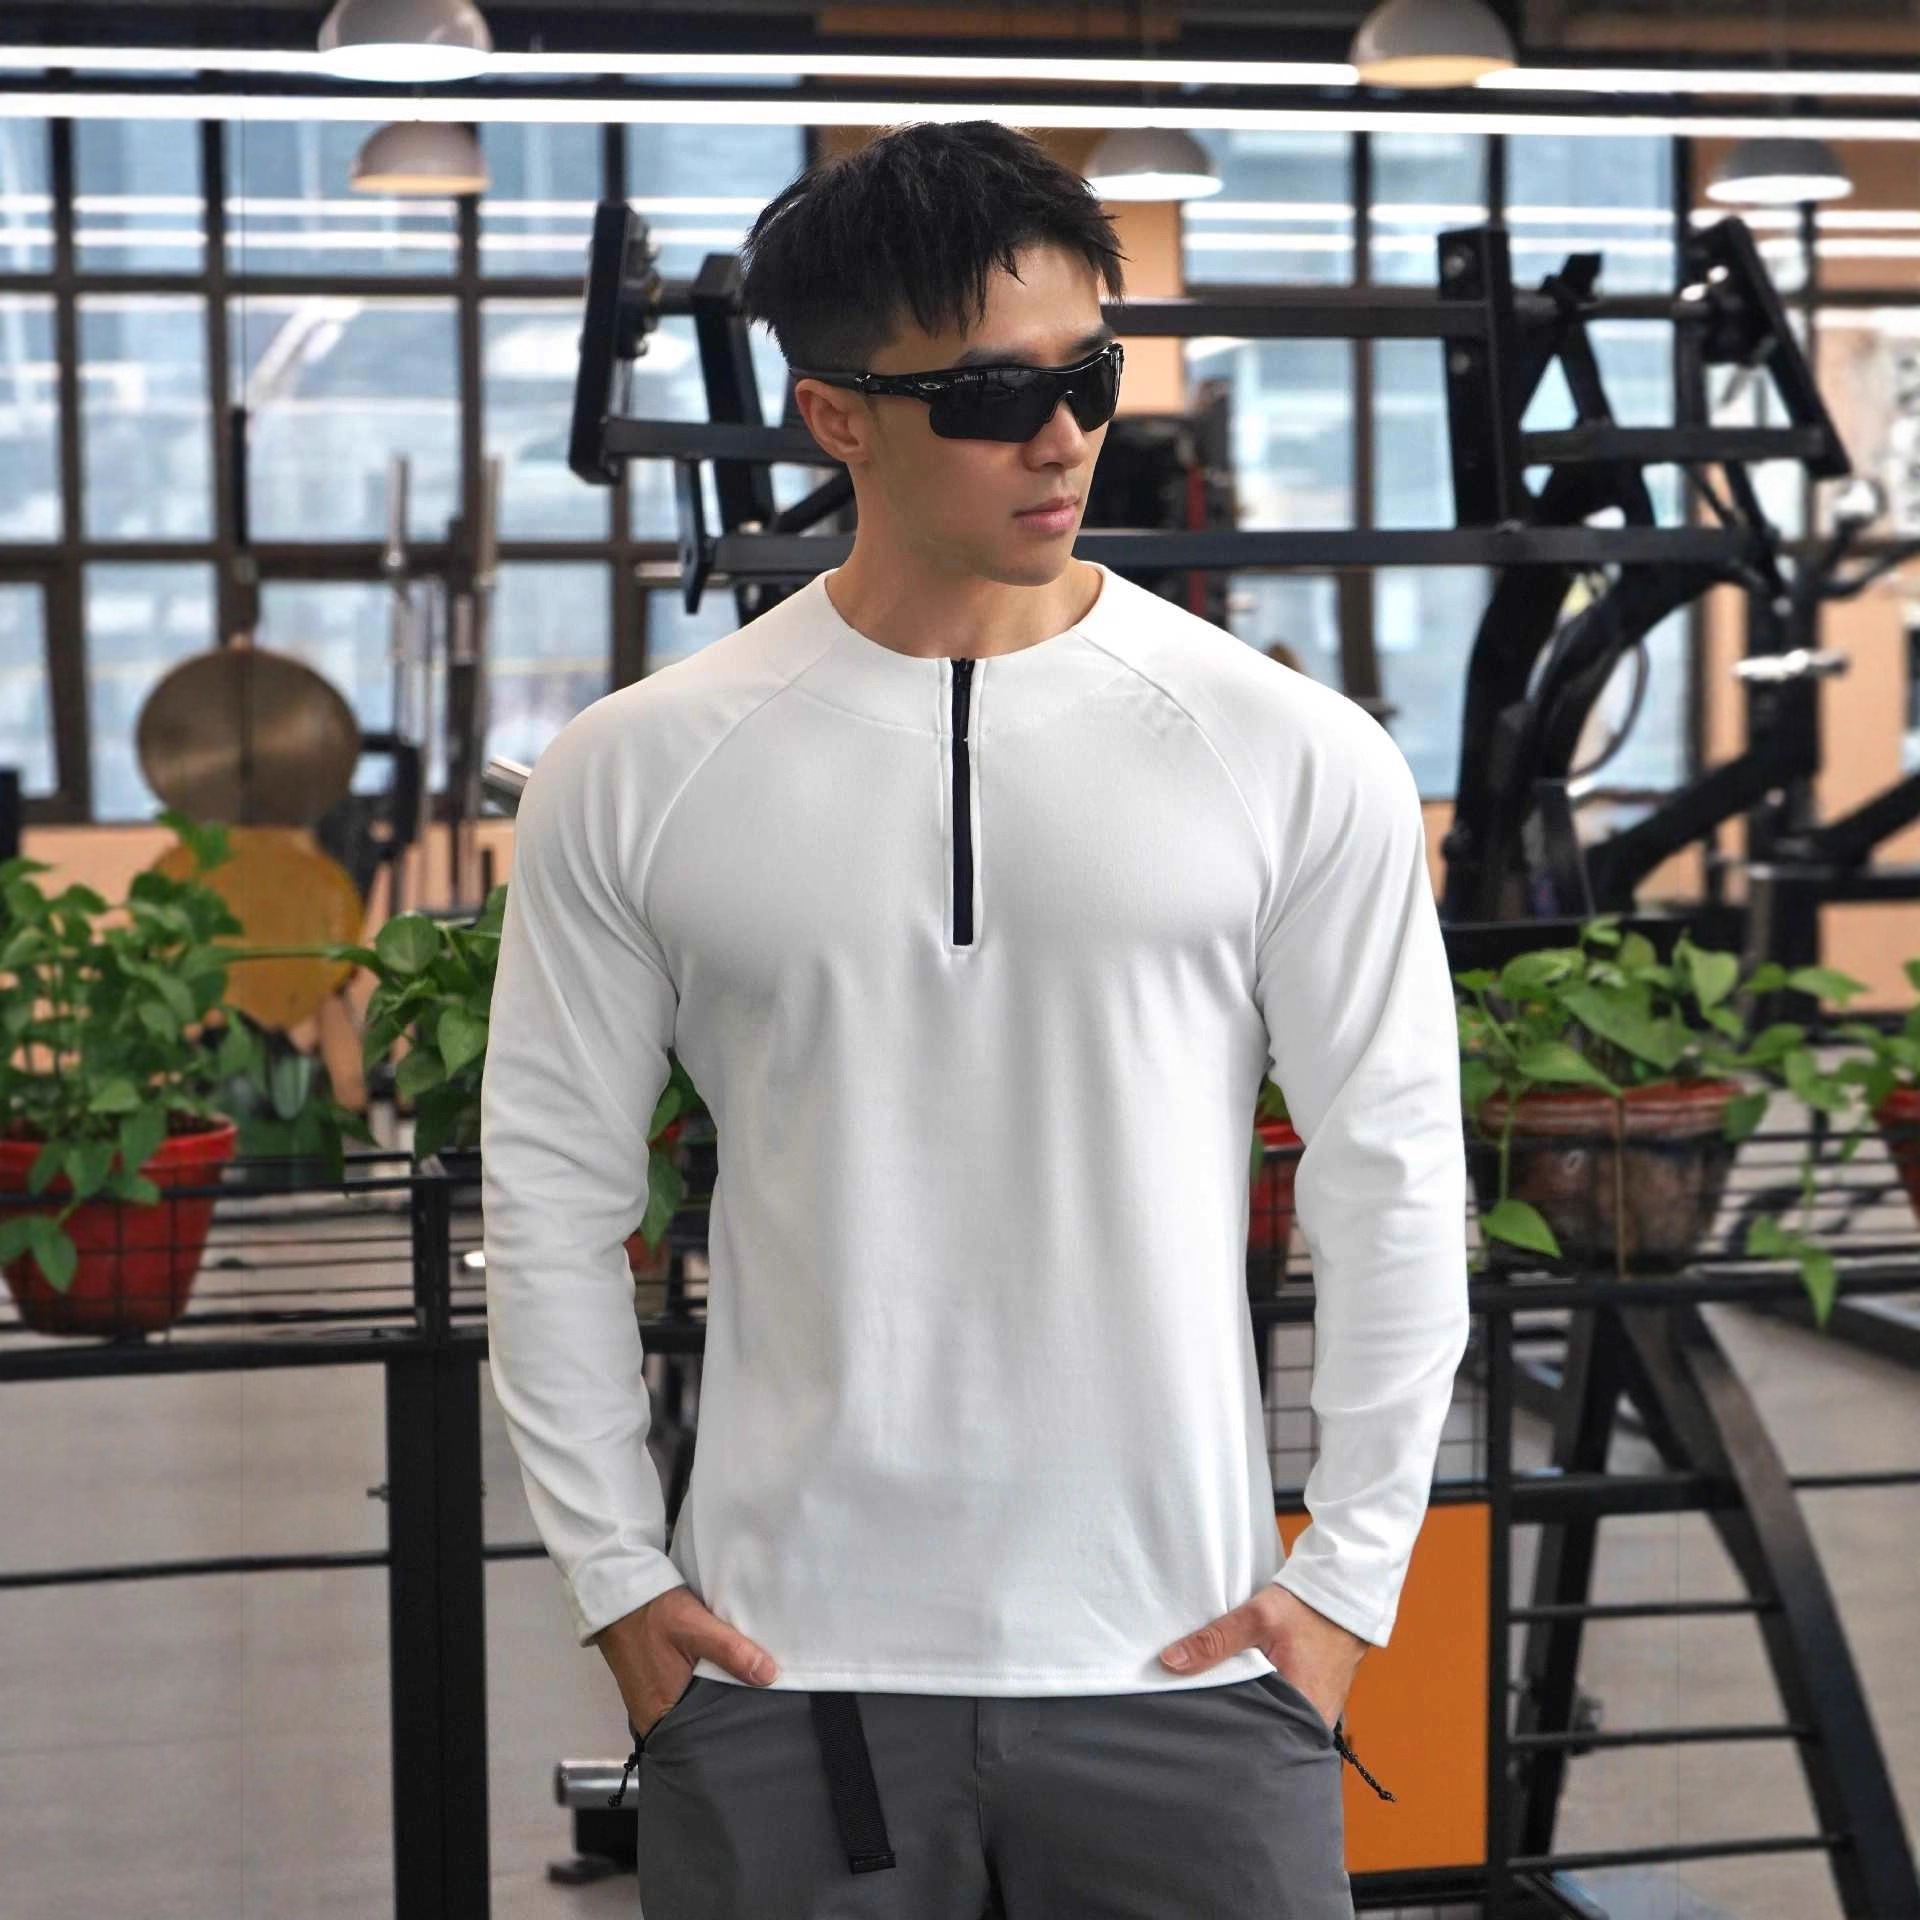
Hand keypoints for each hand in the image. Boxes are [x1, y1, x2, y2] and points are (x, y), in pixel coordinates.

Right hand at [593, 1584, 779, 1738]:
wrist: (622, 1596)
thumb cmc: (653, 1612)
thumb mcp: (694, 1626)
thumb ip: (730, 1651)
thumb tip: (769, 1675)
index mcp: (661, 1716)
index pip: (705, 1739)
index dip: (732, 1730)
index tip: (760, 1721)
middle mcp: (654, 1720)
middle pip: (701, 1727)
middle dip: (728, 1716)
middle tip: (762, 1707)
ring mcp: (653, 1707)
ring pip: (695, 1712)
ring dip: (717, 1700)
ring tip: (750, 1695)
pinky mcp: (655, 1692)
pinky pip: (686, 1699)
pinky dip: (704, 1690)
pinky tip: (724, 1679)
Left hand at [1159, 1582, 1366, 1735]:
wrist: (1342, 1595)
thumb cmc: (1307, 1608)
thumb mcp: (1258, 1617)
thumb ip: (1215, 1641)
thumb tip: (1171, 1662)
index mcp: (1303, 1711)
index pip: (1253, 1735)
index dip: (1222, 1729)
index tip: (1194, 1723)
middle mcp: (1313, 1722)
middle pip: (1261, 1730)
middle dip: (1232, 1724)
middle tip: (1199, 1716)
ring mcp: (1316, 1715)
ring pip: (1270, 1719)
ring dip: (1248, 1709)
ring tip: (1218, 1704)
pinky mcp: (1314, 1702)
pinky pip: (1283, 1709)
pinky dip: (1264, 1700)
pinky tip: (1244, 1690)